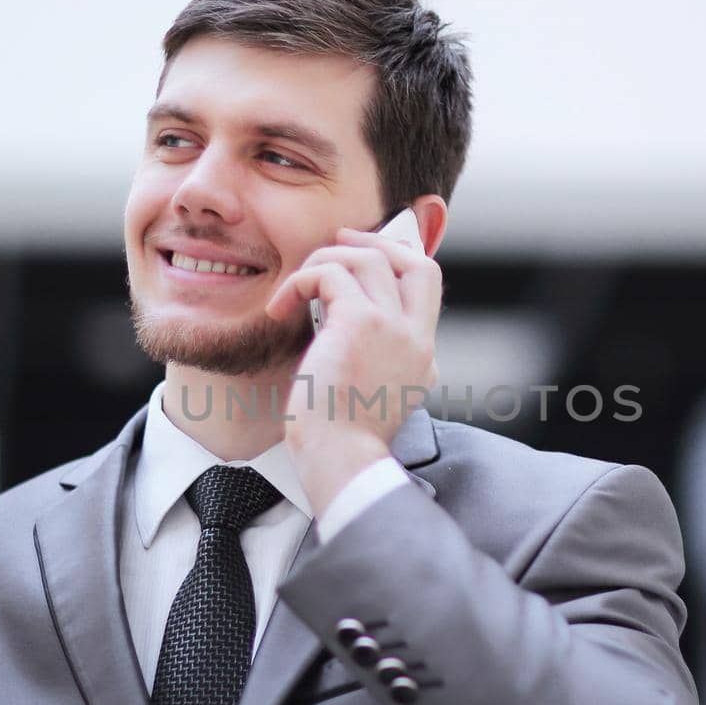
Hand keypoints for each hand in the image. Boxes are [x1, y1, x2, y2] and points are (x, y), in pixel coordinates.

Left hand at [265, 225, 440, 514]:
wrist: (342, 461)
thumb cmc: (343, 442)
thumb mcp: (372, 399)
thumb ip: (374, 365)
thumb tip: (340, 336)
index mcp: (422, 357)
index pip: (426, 290)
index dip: (396, 265)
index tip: (362, 262)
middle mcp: (416, 338)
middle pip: (416, 262)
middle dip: (376, 243)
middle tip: (338, 244)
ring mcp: (393, 327)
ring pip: (370, 258)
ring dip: (326, 261)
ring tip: (296, 288)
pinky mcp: (360, 323)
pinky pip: (330, 274)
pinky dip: (300, 281)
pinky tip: (279, 308)